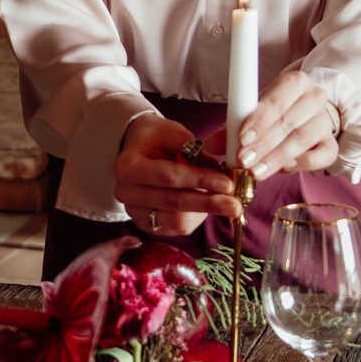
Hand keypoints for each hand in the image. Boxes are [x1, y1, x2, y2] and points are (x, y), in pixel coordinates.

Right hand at [113, 116, 237, 237]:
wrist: (138, 150)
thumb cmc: (157, 139)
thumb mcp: (174, 134)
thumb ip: (194, 153)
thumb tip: (221, 173)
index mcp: (128, 166)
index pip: (169, 177)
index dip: (200, 180)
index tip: (227, 182)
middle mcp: (125, 192)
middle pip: (173, 203)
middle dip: (208, 203)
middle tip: (235, 203)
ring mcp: (134, 211)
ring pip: (176, 221)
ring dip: (204, 212)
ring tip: (224, 201)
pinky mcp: (145, 224)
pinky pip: (175, 228)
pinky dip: (196, 217)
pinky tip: (207, 205)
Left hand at [226, 73, 339, 177]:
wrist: (304, 117)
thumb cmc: (274, 114)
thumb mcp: (251, 114)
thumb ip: (231, 128)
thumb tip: (211, 144)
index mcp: (294, 83)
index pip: (277, 99)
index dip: (260, 119)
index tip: (242, 138)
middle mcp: (314, 98)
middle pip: (289, 122)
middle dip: (264, 144)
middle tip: (243, 161)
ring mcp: (325, 121)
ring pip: (304, 139)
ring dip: (277, 157)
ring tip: (256, 171)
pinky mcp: (331, 143)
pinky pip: (323, 155)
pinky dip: (302, 164)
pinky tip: (284, 169)